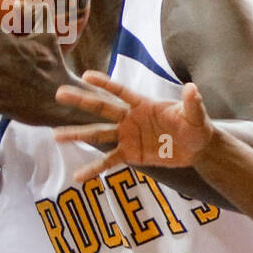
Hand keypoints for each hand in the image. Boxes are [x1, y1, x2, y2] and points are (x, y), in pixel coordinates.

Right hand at [53, 70, 214, 182]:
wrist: (197, 148)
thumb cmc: (195, 126)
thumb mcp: (195, 115)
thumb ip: (191, 103)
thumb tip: (192, 88)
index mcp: (143, 104)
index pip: (121, 92)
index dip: (105, 83)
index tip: (86, 75)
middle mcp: (130, 118)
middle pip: (102, 108)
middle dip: (81, 102)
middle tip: (59, 94)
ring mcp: (128, 137)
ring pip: (99, 134)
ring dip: (77, 135)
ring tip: (55, 136)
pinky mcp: (130, 154)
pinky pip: (108, 162)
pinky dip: (94, 170)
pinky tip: (78, 177)